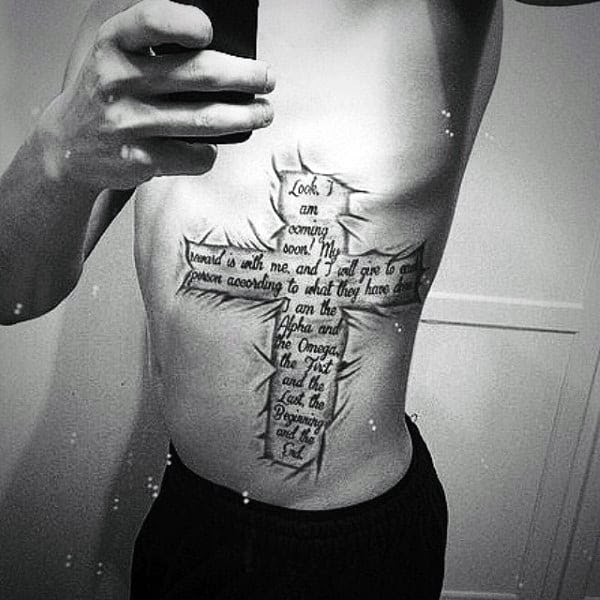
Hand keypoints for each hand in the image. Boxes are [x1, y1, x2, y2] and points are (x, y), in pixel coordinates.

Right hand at [38, 0, 274, 190]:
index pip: (150, 20)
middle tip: (267, 79)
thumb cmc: (107, 94)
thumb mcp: (115, 54)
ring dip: (245, 117)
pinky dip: (212, 152)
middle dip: (244, 76)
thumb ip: (153, 42)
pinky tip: (215, 146)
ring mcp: (129, 123)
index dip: (184, 23)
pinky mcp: (140, 159)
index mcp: (113, 45)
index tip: (210, 32)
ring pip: (205, 119)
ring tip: (263, 113)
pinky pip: (195, 155)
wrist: (71, 145)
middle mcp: (118, 81)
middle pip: (197, 74)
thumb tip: (219, 46)